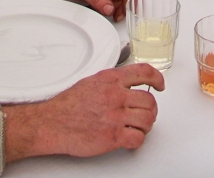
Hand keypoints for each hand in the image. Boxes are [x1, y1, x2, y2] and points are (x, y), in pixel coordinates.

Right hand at [4, 64, 163, 160]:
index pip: (144, 72)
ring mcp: (115, 116)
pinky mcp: (113, 135)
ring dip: (146, 125)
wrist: (53, 123)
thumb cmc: (68, 105)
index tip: (160, 85)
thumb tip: (126, 84)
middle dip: (151, 110)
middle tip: (146, 114)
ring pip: (148, 119)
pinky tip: (131, 139)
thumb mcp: (91, 82)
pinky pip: (138, 138)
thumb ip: (112, 82)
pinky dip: (138, 140)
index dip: (158, 78)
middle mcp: (116, 95)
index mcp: (111, 79)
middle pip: (150, 100)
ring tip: (138, 127)